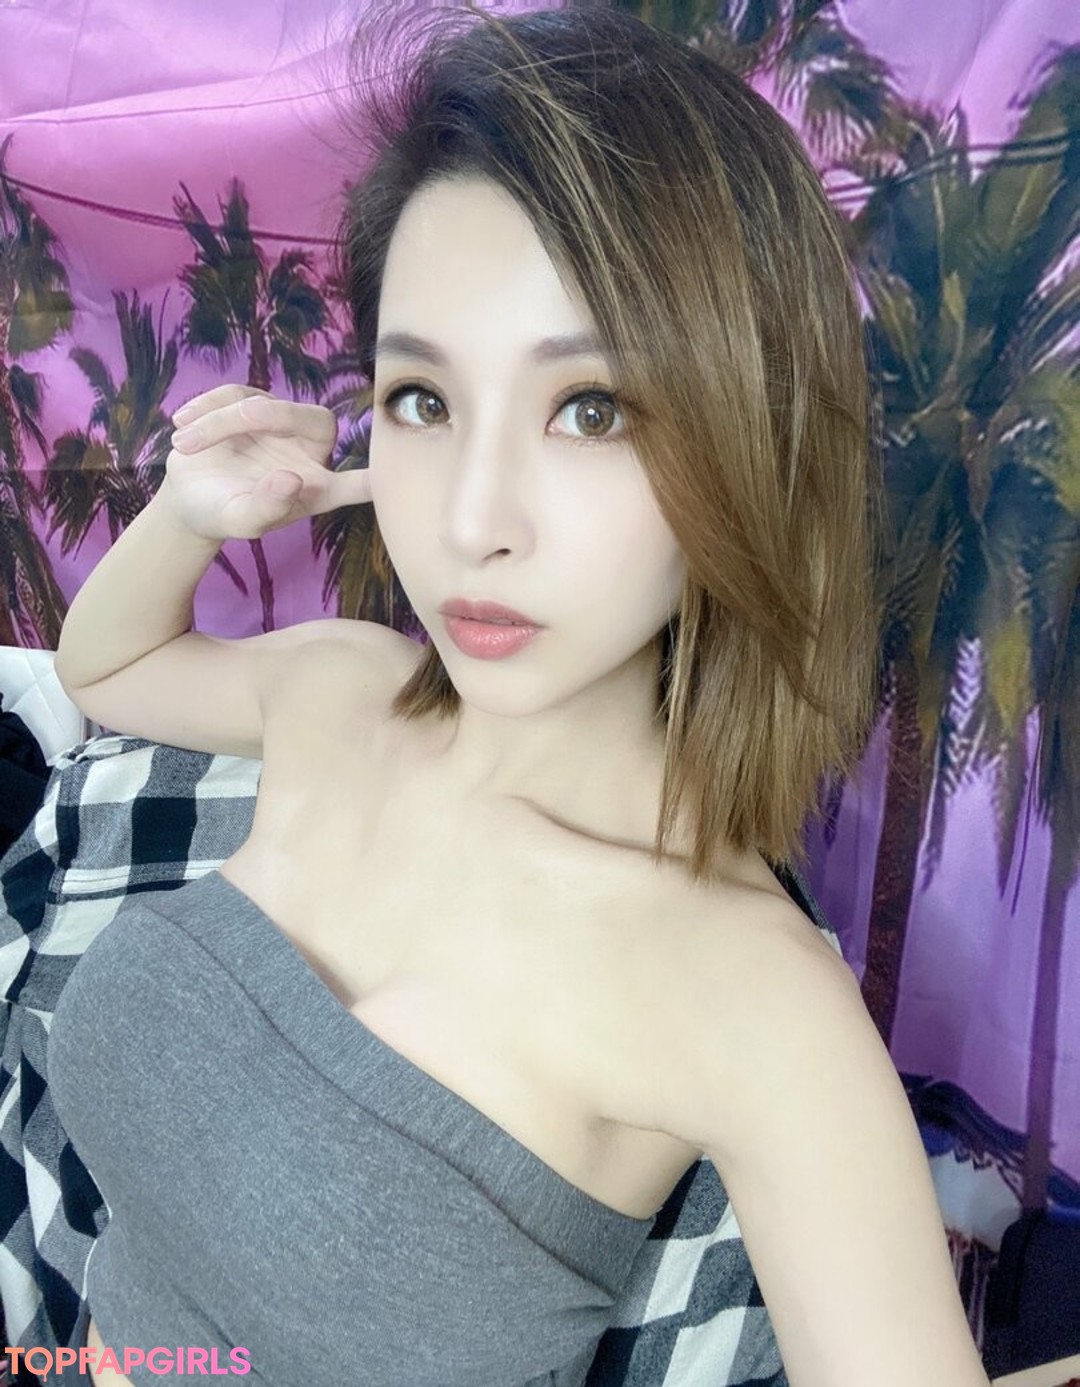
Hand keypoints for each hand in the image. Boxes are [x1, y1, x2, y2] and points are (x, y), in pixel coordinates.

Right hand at [163, 384, 372, 540]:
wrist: (189, 499)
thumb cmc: (223, 516)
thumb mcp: (240, 521)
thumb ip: (267, 507)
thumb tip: (291, 479)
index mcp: (316, 490)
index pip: (356, 483)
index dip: (372, 479)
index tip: (389, 477)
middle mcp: (308, 454)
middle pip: (316, 421)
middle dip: (276, 414)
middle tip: (232, 420)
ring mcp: (283, 427)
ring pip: (266, 404)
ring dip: (222, 419)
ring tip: (187, 444)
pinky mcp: (253, 405)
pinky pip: (238, 392)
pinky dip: (208, 406)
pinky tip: (183, 424)